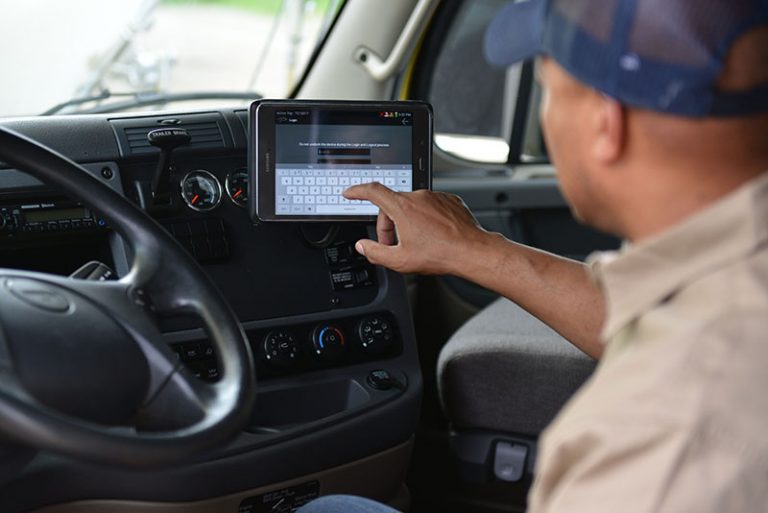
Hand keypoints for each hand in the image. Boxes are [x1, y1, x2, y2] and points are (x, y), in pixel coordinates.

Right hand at [343, 183, 491, 274]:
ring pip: (412, 206)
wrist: (471, 251)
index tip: (350, 193)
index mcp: (403, 207)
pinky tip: (433, 235)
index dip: (357, 191)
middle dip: (388, 225)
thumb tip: (363, 246)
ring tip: (417, 243)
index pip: (372, 191)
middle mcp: (419, 197)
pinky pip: (430, 206)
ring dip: (408, 222)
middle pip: (392, 205)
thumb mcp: (400, 261)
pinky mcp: (450, 200)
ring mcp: (436, 197)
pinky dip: (426, 218)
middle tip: (393, 246)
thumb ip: (375, 252)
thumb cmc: (440, 254)